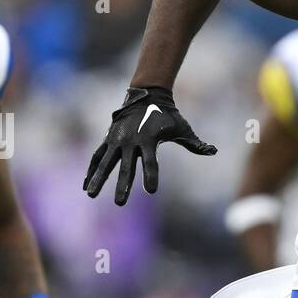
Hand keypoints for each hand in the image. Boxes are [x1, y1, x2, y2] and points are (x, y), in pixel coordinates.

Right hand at [84, 86, 216, 205]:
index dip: (152, 175)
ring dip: (98, 178)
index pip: (151, 161)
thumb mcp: (181, 127)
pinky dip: (92, 169)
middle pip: (126, 166)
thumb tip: (212, 151)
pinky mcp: (109, 139)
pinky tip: (85, 185)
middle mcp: (130, 140)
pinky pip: (98, 156)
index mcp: (148, 139)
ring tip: (91, 195)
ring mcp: (117, 140)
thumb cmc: (167, 115)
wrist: (146, 95)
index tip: (152, 190)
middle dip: (122, 185)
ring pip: (106, 162)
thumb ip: (194, 142)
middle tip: (120, 203)